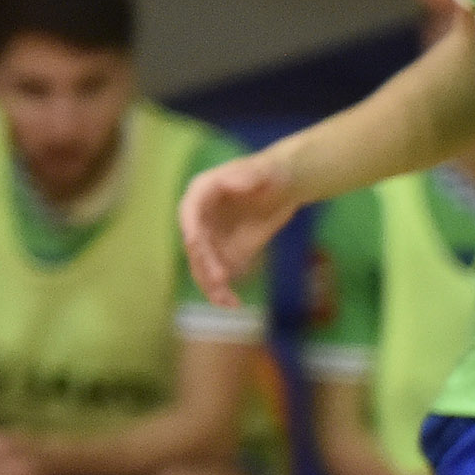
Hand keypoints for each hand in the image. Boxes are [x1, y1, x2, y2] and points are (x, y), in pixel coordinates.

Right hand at [179, 150, 302, 312]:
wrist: (284, 186)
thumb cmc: (272, 172)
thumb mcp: (265, 170)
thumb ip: (249, 175)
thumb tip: (230, 181)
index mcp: (202, 193)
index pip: (189, 213)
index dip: (191, 229)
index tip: (195, 245)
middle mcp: (200, 218)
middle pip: (195, 245)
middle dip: (205, 263)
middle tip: (220, 280)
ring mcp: (211, 238)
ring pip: (202, 265)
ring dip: (211, 284)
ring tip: (227, 301)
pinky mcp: (225, 254)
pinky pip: (218, 275)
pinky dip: (223, 291)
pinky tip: (233, 304)